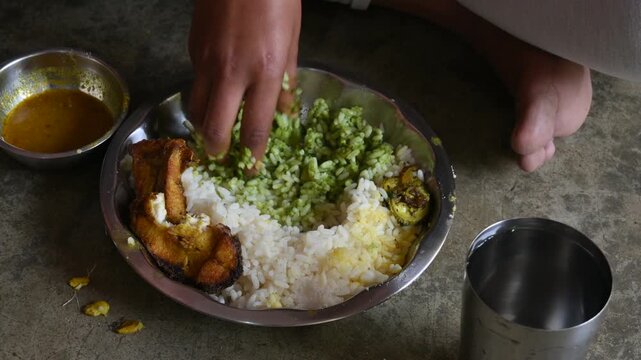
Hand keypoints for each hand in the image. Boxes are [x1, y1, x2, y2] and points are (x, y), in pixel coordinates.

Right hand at [188, 0, 300, 160]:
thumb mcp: (292, 39)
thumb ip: (286, 80)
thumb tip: (284, 112)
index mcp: (264, 71)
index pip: (254, 128)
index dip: (253, 155)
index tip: (251, 170)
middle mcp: (232, 72)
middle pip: (215, 127)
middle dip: (218, 149)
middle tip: (223, 155)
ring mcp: (207, 61)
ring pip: (196, 107)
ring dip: (204, 124)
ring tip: (215, 127)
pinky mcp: (192, 49)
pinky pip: (195, 81)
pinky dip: (203, 93)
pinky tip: (215, 88)